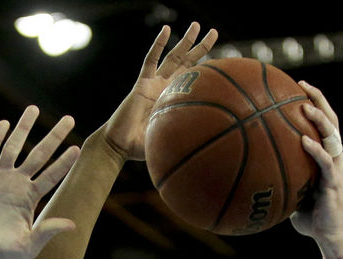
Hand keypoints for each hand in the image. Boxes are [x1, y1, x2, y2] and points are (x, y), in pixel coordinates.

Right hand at [0, 106, 80, 258]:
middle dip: (54, 137)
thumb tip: (73, 225)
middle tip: (69, 119)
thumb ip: (48, 232)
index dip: (64, 162)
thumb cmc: (1, 251)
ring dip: (24, 128)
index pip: (52, 175)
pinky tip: (5, 124)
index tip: (77, 148)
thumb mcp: (29, 245)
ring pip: (14, 147)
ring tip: (34, 109)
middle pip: (39, 154)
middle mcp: (17, 184)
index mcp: (30, 198)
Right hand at [103, 21, 217, 161]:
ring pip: (173, 57)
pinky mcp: (141, 83)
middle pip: (186, 62)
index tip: (224, 61)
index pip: (194, 80)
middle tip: (214, 32)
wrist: (119, 146)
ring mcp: (153, 84)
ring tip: (197, 25)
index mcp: (174, 100)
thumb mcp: (171, 140)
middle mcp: (165, 88)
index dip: (207, 69)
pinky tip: (166, 30)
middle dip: (201, 47)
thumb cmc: (141, 149)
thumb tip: (212, 139)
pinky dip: (158, 45)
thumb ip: (187, 135)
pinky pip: (151, 60)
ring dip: (185, 41)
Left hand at [289, 82, 342, 249]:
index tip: (297, 87)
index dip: (313, 102)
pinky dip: (315, 149)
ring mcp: (336, 168)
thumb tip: (251, 172)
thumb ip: (279, 177)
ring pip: (332, 136)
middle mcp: (334, 157)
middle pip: (330, 120)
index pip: (323, 123)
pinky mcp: (334, 183)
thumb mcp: (291, 192)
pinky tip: (303, 140)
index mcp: (326, 155)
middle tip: (302, 85)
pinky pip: (325, 162)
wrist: (328, 236)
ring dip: (319, 119)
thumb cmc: (308, 216)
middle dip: (318, 99)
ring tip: (305, 106)